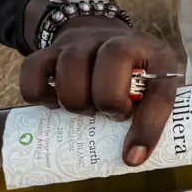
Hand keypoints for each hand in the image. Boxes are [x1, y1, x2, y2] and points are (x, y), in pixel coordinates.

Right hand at [19, 21, 180, 166]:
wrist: (100, 34)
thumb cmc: (131, 74)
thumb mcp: (152, 87)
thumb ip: (148, 113)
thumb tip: (133, 157)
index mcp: (156, 55)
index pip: (159, 91)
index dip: (147, 127)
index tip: (134, 157)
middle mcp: (119, 41)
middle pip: (110, 67)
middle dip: (107, 102)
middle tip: (108, 114)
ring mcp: (83, 42)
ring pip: (70, 68)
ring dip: (74, 101)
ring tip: (84, 110)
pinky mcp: (51, 48)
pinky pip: (33, 70)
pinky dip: (39, 94)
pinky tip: (54, 103)